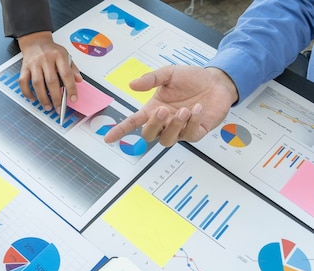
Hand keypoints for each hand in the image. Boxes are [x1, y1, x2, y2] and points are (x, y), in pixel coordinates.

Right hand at [17, 31, 82, 112]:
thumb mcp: (65, 55)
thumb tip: (79, 80)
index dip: (71, 88)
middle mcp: (46, 59)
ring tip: (48, 107)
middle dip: (56, 98)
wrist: (36, 41)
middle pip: (51, 81)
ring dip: (43, 98)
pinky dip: (27, 92)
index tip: (73, 99)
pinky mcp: (24, 68)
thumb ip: (72, 68)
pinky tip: (33, 98)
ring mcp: (34, 64)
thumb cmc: (51, 50)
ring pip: (37, 83)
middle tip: (59, 109)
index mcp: (58, 55)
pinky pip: (23, 82)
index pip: (66, 74)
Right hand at [104, 65, 238, 146]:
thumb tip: (132, 84)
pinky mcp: (195, 132)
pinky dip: (193, 122)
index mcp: (153, 109)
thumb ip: (151, 79)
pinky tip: (197, 109)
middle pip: (149, 135)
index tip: (108, 138)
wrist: (217, 82)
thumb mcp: (170, 73)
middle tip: (163, 110)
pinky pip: (189, 135)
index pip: (133, 122)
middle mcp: (164, 121)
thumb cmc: (192, 79)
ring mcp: (179, 129)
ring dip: (174, 126)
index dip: (120, 130)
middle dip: (154, 124)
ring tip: (185, 109)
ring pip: (167, 140)